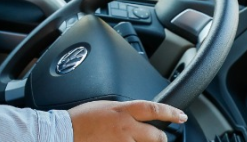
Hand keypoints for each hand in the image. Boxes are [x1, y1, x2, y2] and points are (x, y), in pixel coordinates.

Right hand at [68, 100, 187, 141]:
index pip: (153, 109)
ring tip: (131, 140)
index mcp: (122, 111)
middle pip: (156, 136)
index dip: (170, 112)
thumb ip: (123, 111)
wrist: (65, 132)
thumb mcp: (105, 107)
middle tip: (159, 138)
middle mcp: (125, 128)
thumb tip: (135, 114)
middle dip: (160, 138)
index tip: (181, 116)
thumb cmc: (80, 119)